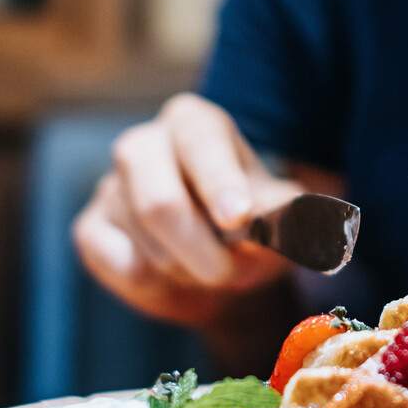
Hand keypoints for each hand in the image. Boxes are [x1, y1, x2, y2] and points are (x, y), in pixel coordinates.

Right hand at [73, 94, 299, 328]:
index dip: (219, 182)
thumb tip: (317, 226)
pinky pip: (121, 266)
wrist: (220, 267)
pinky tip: (173, 275)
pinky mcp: (90, 228)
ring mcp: (110, 186)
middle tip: (233, 274)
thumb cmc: (255, 228)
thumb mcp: (285, 221)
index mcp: (193, 122)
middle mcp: (144, 144)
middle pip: (160, 201)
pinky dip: (155, 285)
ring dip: (188, 272)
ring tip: (210, 268)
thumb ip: (295, 220)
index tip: (239, 218)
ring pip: (145, 243)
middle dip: (202, 252)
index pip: (201, 142)